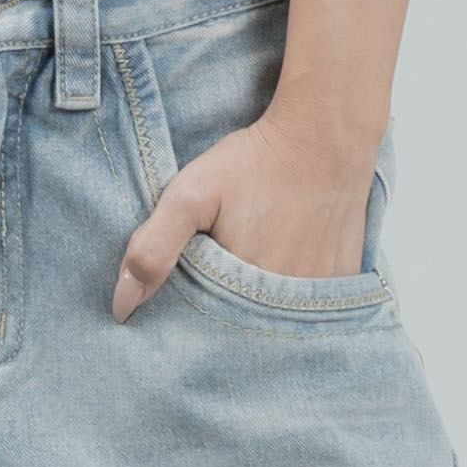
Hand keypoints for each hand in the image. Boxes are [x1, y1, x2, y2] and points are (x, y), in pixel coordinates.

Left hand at [114, 111, 376, 317]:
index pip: (206, 330)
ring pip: (278, 319)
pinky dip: (295, 294)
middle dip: (225, 309)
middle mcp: (288, 305)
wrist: (325, 136)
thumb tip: (123, 306)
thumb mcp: (191, 195)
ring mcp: (322, 295)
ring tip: (256, 256)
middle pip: (243, 328)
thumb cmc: (255, 163)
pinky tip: (287, 255)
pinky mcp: (344, 281)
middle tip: (226, 259)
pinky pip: (313, 306)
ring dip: (261, 303)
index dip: (191, 312)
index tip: (190, 283)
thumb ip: (153, 249)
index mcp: (244, 291)